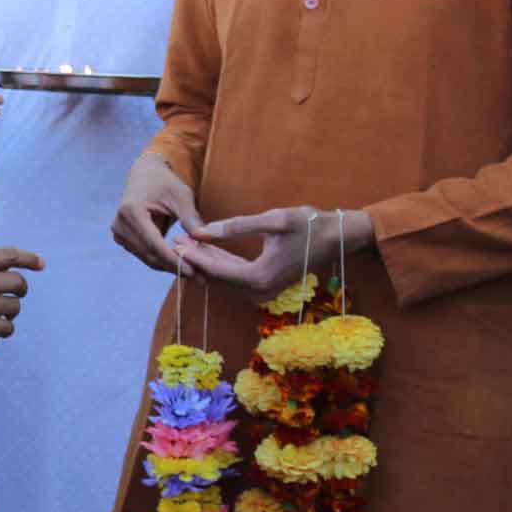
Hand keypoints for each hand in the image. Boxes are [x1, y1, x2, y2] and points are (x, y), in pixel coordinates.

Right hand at [0, 247, 43, 356]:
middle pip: (18, 282)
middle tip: (12, 295)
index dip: (30, 259)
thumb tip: (19, 266)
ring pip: (15, 307)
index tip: (41, 265)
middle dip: (20, 290)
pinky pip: (7, 327)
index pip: (9, 255)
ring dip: (10, 312)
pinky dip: (3, 330)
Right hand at [112, 153, 203, 273]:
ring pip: (147, 258)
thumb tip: (205, 239)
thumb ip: (192, 219)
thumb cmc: (164, 183)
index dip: (174, 260)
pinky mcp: (122, 239)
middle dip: (174, 267)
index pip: (154, 244)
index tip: (194, 271)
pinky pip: (145, 255)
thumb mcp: (182, 196)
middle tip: (199, 276)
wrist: (144, 176)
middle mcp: (120, 225)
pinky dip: (162, 260)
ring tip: (194, 271)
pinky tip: (180, 263)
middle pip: (150, 255)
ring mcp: (118, 233)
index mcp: (131, 212)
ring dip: (169, 266)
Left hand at [177, 206, 370, 300]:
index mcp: (259, 278)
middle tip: (176, 239)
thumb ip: (237, 226)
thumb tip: (203, 230)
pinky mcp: (263, 286)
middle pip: (216, 276)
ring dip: (206, 260)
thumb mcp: (273, 220)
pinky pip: (234, 275)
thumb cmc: (308, 224)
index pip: (216, 270)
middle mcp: (258, 291)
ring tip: (186, 241)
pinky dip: (220, 262)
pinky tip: (206, 247)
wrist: (335, 237)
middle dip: (195, 258)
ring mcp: (261, 292)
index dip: (194, 255)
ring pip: (224, 277)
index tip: (176, 241)